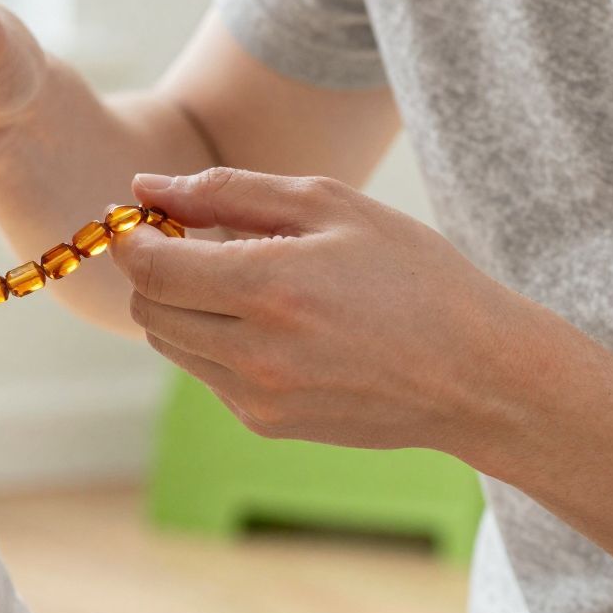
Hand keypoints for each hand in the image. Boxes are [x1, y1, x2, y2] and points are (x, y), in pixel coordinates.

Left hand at [111, 167, 546, 455]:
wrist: (478, 374)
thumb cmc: (413, 274)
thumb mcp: (330, 206)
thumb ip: (227, 192)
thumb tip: (144, 188)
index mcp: (270, 289)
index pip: (150, 269)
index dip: (134, 240)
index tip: (145, 219)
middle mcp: (254, 354)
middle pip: (149, 310)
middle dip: (158, 272)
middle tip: (200, 242)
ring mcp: (258, 398)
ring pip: (172, 344)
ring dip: (185, 307)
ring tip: (248, 280)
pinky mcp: (267, 425)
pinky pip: (208, 373)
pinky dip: (218, 341)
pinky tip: (276, 322)